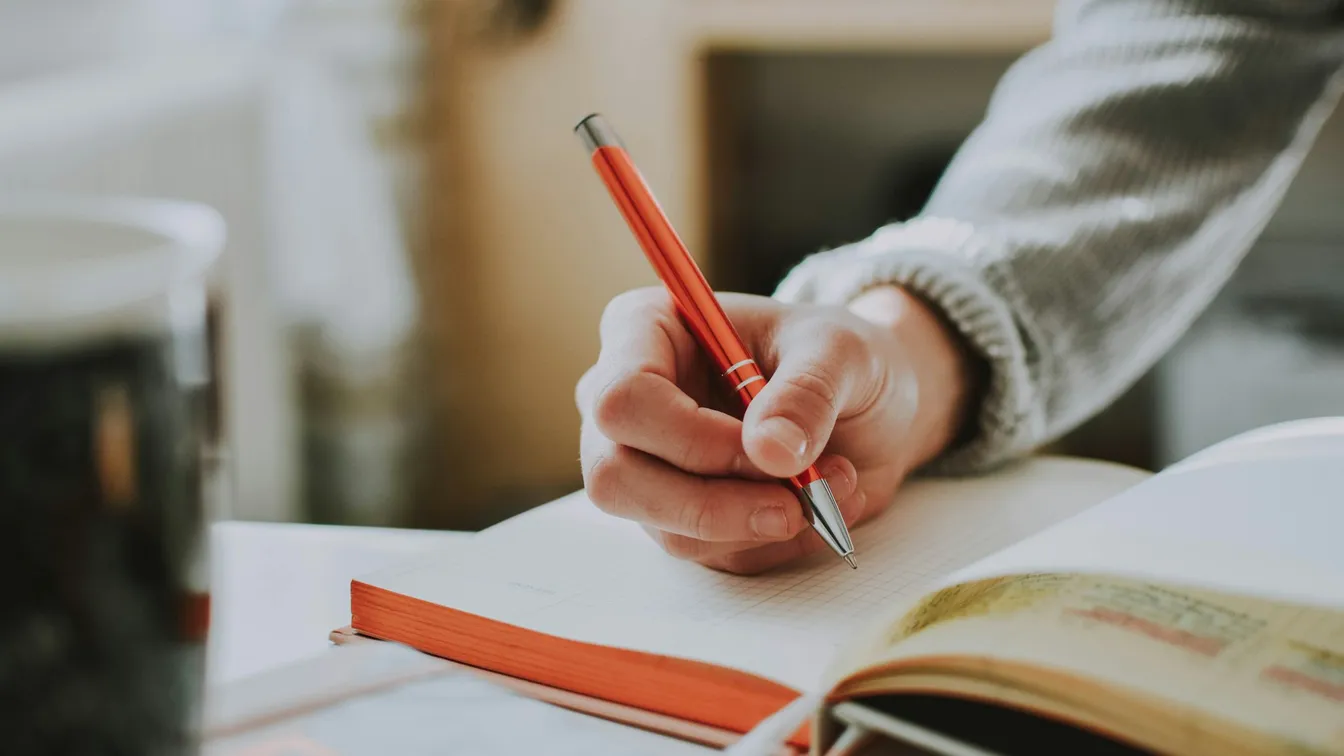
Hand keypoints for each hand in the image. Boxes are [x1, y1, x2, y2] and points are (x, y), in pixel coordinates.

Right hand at [576, 285, 978, 573]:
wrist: (865, 404)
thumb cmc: (837, 357)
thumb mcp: (841, 352)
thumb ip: (807, 393)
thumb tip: (771, 451)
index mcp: (644, 331)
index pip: (622, 399)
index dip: (689, 437)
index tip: (768, 449)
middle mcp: (627, 402)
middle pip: (616, 476)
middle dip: (714, 503)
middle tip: (797, 501)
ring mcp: (644, 465)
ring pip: (666, 527)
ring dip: (759, 522)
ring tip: (833, 483)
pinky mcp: (677, 516)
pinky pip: (709, 553)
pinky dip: (773, 540)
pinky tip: (817, 503)